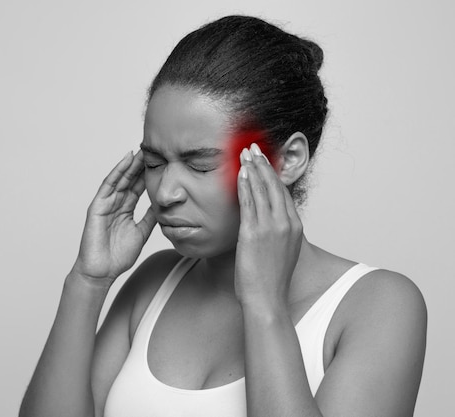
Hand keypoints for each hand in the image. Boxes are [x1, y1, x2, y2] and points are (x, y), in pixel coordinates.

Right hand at [71, 150, 156, 283]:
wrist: (102, 271)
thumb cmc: (117, 256)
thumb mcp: (141, 233)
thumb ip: (150, 219)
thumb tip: (163, 206)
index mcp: (125, 210)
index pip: (137, 187)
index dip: (148, 175)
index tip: (161, 162)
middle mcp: (115, 204)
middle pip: (129, 180)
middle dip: (140, 165)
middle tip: (153, 150)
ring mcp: (106, 204)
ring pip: (120, 179)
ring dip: (130, 164)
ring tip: (142, 150)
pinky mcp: (97, 207)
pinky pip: (108, 185)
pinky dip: (116, 172)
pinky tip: (125, 161)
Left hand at [234, 143, 302, 306]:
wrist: (267, 300)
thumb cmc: (270, 281)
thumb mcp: (280, 253)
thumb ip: (276, 235)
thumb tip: (265, 225)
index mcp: (295, 228)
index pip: (283, 194)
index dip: (273, 175)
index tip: (264, 162)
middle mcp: (286, 224)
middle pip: (274, 186)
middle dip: (263, 165)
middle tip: (254, 149)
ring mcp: (271, 227)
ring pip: (262, 190)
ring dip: (253, 169)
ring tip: (245, 153)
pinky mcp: (254, 233)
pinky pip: (249, 202)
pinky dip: (245, 185)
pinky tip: (240, 173)